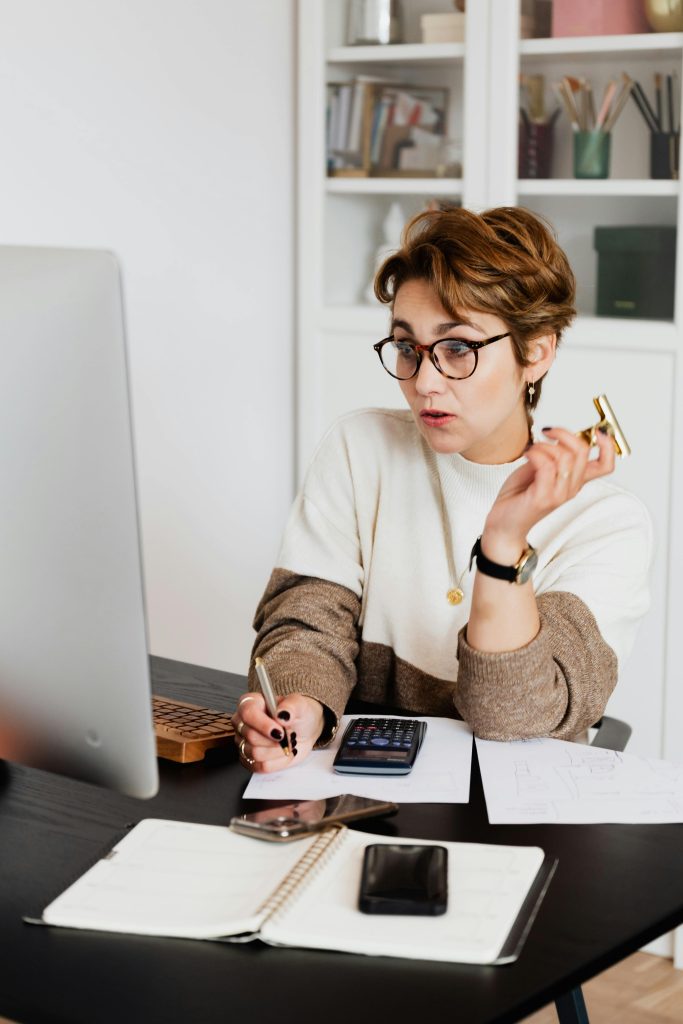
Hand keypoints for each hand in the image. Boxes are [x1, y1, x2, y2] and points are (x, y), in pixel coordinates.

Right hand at [231, 691, 324, 772]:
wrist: (305, 731)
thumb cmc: (299, 714)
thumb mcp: (300, 704)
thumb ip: (291, 706)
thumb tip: (282, 714)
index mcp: (251, 702)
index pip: (248, 713)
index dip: (264, 724)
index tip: (280, 731)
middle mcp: (243, 722)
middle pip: (251, 736)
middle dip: (276, 740)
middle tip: (290, 735)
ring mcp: (244, 742)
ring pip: (256, 753)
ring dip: (279, 751)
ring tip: (288, 742)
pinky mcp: (250, 760)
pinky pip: (260, 767)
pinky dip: (278, 762)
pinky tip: (284, 752)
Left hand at [482, 427, 615, 558]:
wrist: (504, 524)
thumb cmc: (520, 496)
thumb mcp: (539, 469)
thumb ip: (552, 454)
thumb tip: (556, 436)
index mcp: (575, 481)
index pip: (605, 465)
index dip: (608, 445)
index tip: (598, 430)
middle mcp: (571, 488)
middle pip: (582, 452)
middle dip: (564, 433)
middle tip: (547, 432)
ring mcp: (559, 494)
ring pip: (564, 456)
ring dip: (544, 445)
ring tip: (532, 449)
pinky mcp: (543, 498)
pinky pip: (546, 465)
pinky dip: (535, 453)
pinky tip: (526, 454)